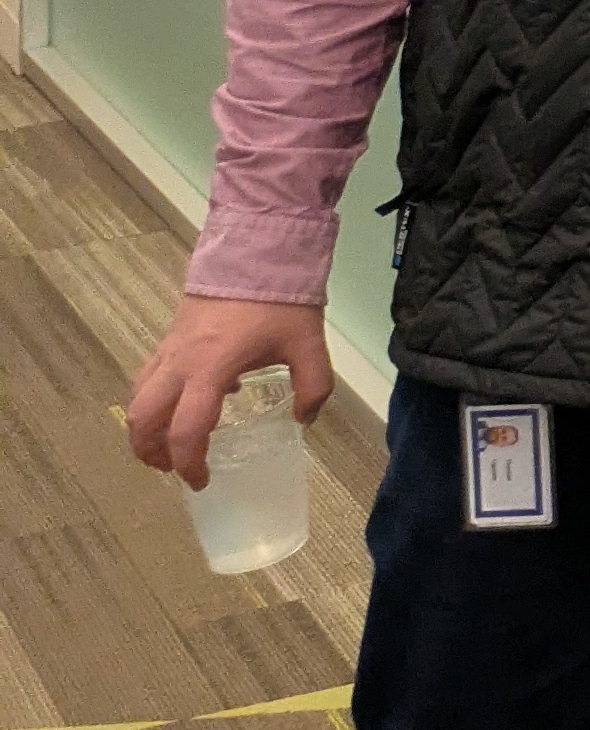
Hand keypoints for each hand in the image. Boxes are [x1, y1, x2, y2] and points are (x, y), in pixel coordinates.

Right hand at [126, 296, 330, 489]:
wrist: (258, 248)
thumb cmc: (282, 299)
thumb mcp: (309, 344)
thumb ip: (313, 386)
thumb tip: (304, 419)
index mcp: (211, 369)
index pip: (187, 431)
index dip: (190, 464)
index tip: (202, 481)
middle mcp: (180, 363)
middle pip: (142, 419)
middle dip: (150, 452)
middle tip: (174, 468)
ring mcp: (170, 348)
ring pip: (136, 398)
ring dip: (144, 428)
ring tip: (169, 445)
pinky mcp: (170, 336)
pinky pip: (147, 376)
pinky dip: (155, 398)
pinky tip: (188, 400)